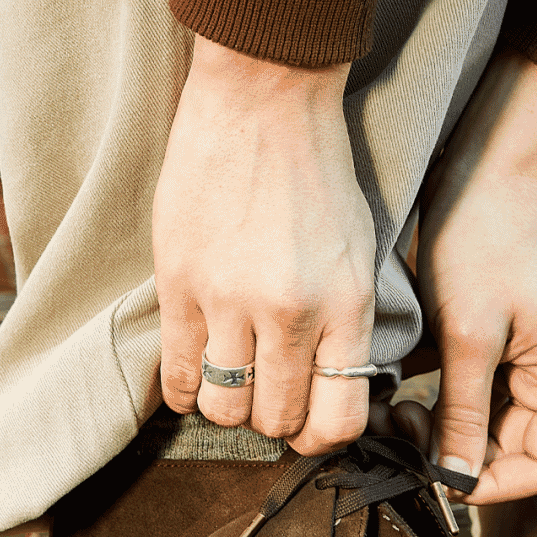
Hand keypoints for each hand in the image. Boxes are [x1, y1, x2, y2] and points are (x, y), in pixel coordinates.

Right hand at [152, 36, 376, 453]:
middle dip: (275, 423)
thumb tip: (335, 390)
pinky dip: (184, 391)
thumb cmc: (319, 176)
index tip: (309, 425)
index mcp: (347, 307)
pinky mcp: (178, 282)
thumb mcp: (360, 255)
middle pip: (277, 420)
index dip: (322, 437)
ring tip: (232, 383)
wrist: (265, 99)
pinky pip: (176, 374)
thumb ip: (348, 327)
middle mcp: (291, 313)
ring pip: (225, 407)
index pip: (338, 418)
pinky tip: (194, 375)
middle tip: (269, 401)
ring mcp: (230, 300)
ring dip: (229, 407)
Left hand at [407, 50, 536, 503]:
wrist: (484, 166)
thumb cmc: (487, 238)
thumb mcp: (469, 334)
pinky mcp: (493, 345)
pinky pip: (468, 396)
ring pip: (484, 428)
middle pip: (511, 452)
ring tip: (394, 412)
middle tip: (402, 432)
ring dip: (440, 431)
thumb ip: (463, 411)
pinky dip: (434, 402)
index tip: (438, 476)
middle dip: (457, 455)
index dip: (494, 484)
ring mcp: (523, 361)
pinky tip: (395, 389)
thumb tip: (453, 479)